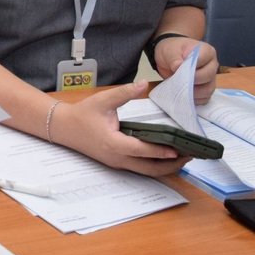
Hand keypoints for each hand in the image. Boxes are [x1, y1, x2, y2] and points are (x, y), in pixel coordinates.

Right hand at [50, 82, 186, 176]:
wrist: (64, 128)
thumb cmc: (83, 114)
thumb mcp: (103, 100)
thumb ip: (125, 92)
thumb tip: (143, 83)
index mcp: (113, 143)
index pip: (141, 150)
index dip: (160, 151)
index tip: (177, 150)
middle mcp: (117, 157)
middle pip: (149, 168)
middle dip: (171, 164)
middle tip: (190, 156)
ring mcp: (117, 162)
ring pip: (146, 171)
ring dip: (165, 167)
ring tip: (183, 158)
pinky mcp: (117, 162)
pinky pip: (140, 168)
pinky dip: (156, 165)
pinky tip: (167, 158)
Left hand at [153, 36, 217, 102]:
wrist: (169, 58)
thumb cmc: (173, 51)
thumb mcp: (169, 50)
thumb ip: (174, 57)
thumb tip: (177, 66)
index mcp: (206, 51)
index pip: (205, 58)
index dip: (192, 64)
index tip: (180, 66)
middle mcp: (212, 65)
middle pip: (208, 76)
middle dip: (192, 79)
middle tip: (179, 79)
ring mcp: (210, 79)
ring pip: (208, 89)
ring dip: (193, 92)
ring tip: (180, 88)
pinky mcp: (206, 89)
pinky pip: (204, 98)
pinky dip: (194, 99)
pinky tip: (184, 95)